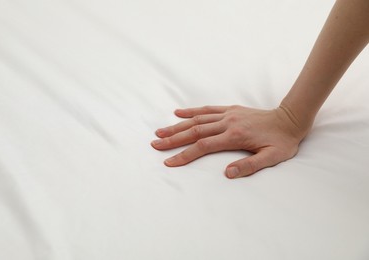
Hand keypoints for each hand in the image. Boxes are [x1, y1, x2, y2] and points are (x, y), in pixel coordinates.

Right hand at [151, 105, 310, 177]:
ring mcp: (227, 114)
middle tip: (155, 144)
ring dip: (177, 125)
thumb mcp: (271, 158)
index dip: (184, 154)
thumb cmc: (281, 141)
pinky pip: (206, 109)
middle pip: (194, 131)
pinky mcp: (229, 109)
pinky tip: (178, 112)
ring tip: (160, 131)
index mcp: (234, 136)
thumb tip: (227, 173)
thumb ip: (249, 165)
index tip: (169, 161)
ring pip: (197, 119)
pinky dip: (191, 110)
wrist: (290, 119)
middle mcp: (227, 123)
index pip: (203, 146)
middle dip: (173, 139)